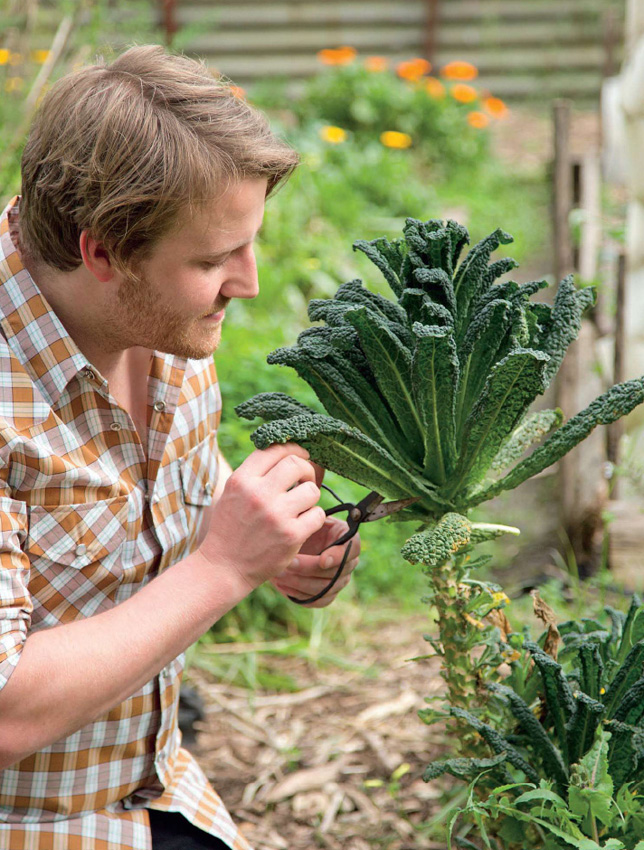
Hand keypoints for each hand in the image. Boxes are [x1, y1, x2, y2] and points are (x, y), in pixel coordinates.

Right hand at [199, 443, 325, 593]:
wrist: (223, 567)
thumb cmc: (230, 528)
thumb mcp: (232, 493)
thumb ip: (254, 474)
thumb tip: (286, 452)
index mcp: (241, 480)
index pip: (274, 449)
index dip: (293, 449)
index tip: (301, 455)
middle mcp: (258, 494)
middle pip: (297, 464)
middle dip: (307, 470)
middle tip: (305, 481)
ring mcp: (276, 515)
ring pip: (312, 490)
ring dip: (310, 496)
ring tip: (301, 506)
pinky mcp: (291, 535)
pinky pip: (318, 515)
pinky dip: (314, 518)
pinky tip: (303, 524)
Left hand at [271, 516, 360, 607]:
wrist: (289, 542)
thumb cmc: (299, 524)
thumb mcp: (305, 516)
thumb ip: (311, 516)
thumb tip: (311, 513)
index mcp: (348, 538)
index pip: (353, 548)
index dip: (339, 556)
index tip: (322, 559)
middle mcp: (349, 561)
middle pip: (337, 572)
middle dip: (310, 568)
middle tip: (289, 562)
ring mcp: (339, 580)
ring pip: (325, 589)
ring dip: (300, 582)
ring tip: (279, 573)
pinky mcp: (327, 594)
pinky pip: (318, 600)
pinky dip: (299, 594)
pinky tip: (281, 585)